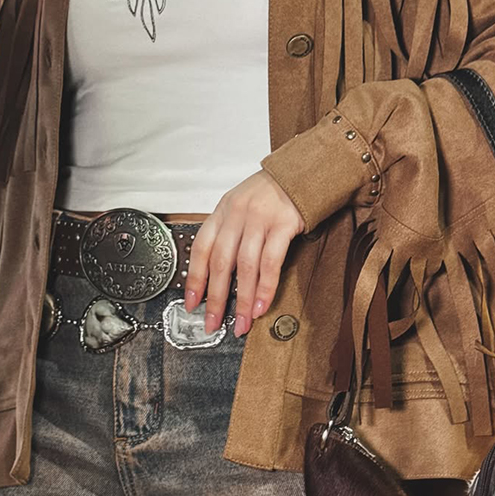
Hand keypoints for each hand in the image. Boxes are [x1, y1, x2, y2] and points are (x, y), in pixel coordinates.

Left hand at [183, 170, 304, 336]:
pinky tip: (262, 305)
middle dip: (216, 298)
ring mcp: (260, 219)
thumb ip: (229, 233)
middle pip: (220, 261)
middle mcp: (238, 214)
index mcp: (223, 211)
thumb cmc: (270, 194)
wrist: (302, 171)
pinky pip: (271, 262)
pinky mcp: (284, 224)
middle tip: (214, 323)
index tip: (192, 304)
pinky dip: (265, 287)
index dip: (194, 279)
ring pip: (245, 266)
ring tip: (242, 323)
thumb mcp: (240, 206)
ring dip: (243, 299)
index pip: (201, 248)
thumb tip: (219, 275)